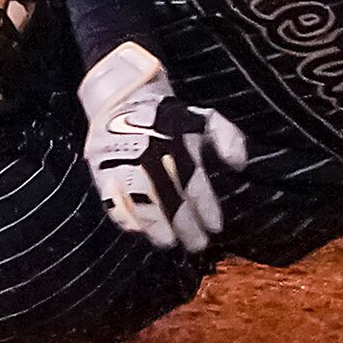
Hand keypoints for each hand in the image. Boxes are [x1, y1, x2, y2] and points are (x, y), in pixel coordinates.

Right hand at [77, 40, 246, 253]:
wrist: (121, 98)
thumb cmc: (167, 116)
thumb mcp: (203, 118)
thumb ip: (227, 137)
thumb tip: (240, 164)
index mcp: (177, 144)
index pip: (194, 184)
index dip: (207, 208)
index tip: (216, 226)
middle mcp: (151, 155)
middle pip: (170, 198)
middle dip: (186, 225)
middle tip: (198, 244)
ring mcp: (124, 164)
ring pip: (142, 203)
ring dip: (156, 226)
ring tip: (169, 242)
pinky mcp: (102, 170)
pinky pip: (112, 199)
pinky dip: (124, 216)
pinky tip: (138, 230)